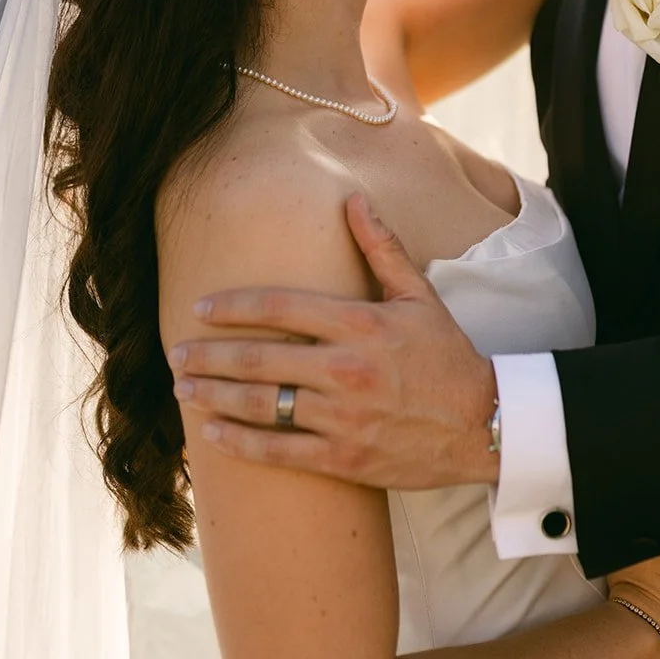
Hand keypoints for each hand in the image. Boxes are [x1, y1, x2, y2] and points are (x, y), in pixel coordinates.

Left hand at [170, 196, 499, 487]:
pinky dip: (241, 444)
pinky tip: (213, 435)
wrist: (484, 425)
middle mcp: (346, 369)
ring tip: (182, 390)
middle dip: (209, 355)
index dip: (233, 307)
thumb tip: (352, 199)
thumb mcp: (419, 295)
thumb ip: (380, 247)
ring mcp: (343, 417)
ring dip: (214, 397)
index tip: (201, 308)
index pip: (281, 307)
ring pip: (262, 405)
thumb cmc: (447, 355)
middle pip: (259, 359)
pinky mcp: (345, 459)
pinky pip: (280, 451)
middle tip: (175, 352)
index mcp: (360, 324)